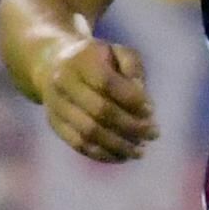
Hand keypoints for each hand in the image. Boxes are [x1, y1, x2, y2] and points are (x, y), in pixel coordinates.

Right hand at [40, 37, 156, 162]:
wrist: (55, 64)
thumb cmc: (98, 59)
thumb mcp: (119, 53)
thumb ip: (134, 71)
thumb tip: (143, 104)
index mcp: (80, 59)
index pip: (107, 82)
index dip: (131, 99)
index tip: (151, 111)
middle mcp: (63, 81)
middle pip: (99, 110)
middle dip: (130, 126)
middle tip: (153, 134)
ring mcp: (56, 104)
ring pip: (88, 132)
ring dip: (118, 146)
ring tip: (140, 151)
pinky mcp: (55, 123)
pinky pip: (79, 144)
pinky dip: (104, 154)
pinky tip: (123, 156)